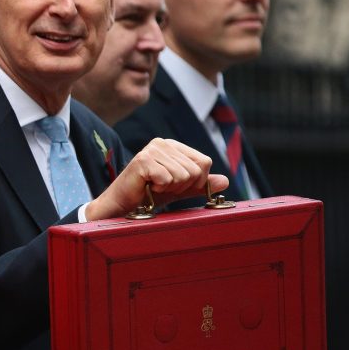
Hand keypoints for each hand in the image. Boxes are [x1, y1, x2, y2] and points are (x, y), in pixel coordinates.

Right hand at [85, 138, 228, 220]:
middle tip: (162, 188)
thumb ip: (201, 185)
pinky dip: (159, 189)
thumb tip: (226, 181)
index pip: (204, 162)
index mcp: (174, 146)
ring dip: (169, 188)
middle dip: (182, 187)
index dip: (196, 181)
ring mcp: (152, 149)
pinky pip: (168, 178)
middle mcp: (163, 143)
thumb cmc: (149, 195)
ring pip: (182, 175)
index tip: (176, 186)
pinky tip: (147, 186)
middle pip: (195, 170)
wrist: (122, 205)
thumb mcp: (180, 190)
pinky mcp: (143, 160)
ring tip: (154, 187)